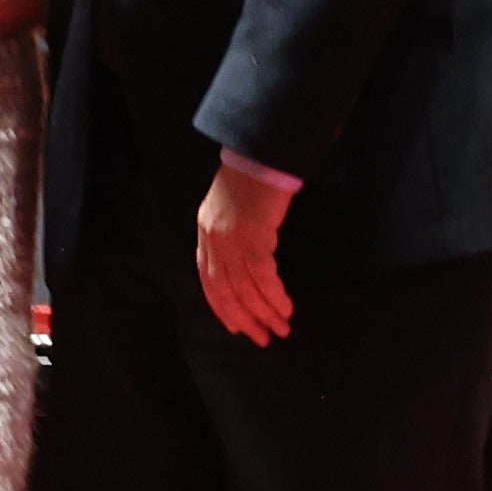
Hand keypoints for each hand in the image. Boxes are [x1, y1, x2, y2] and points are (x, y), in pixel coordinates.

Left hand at [197, 151, 300, 346]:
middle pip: (225, 290)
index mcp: (205, 232)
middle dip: (244, 318)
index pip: (208, 280)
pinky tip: (285, 307)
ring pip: (245, 288)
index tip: (238, 327)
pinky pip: (263, 275)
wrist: (261, 151)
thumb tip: (247, 265)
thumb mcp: (231, 208)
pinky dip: (274, 295)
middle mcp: (213, 239)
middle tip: (262, 338)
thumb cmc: (252, 177)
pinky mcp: (253, 235)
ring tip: (281, 328)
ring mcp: (231, 238)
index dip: (222, 307)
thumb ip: (232, 234)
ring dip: (264, 312)